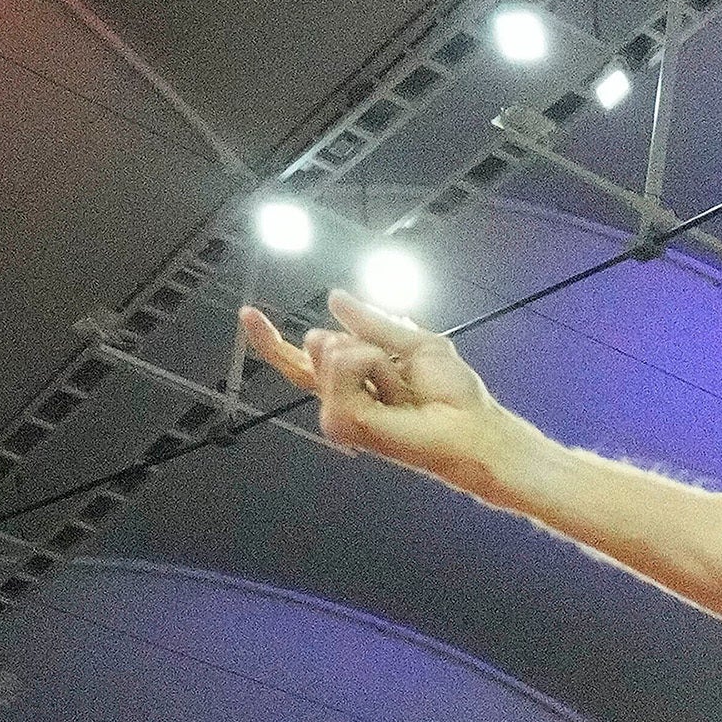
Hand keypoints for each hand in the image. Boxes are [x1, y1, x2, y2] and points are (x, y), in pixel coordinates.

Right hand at [237, 290, 518, 491]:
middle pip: (320, 343)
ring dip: (375, 357)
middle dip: (366, 342)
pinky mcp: (344, 423)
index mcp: (351, 382)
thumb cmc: (454, 394)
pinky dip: (374, 366)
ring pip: (332, 352)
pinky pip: (344, 366)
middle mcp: (340, 398)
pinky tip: (395, 394)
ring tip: (402, 387)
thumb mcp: (415, 343)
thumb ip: (372, 321)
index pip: (301, 359)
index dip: (271, 339)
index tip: (247, 312)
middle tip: (402, 374)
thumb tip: (335, 297)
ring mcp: (339, 413)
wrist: (473, 424)